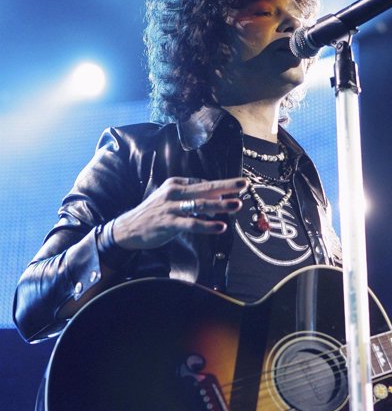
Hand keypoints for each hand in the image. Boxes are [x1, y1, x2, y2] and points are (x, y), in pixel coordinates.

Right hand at [112, 176, 246, 249]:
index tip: (238, 187)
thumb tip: (217, 201)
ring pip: (201, 205)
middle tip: (244, 184)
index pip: (203, 183)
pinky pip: (192, 224)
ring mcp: (171, 207)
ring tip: (237, 204)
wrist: (128, 228)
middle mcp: (174, 192)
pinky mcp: (169, 223)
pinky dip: (207, 225)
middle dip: (227, 186)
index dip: (222, 186)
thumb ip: (192, 198)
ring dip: (221, 205)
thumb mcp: (171, 199)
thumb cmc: (154, 213)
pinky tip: (220, 227)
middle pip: (206, 188)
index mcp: (176, 184)